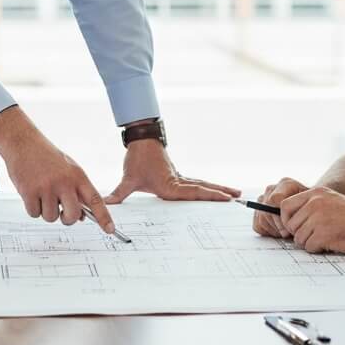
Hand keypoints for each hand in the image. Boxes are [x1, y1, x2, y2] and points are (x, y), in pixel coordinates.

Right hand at [0, 106, 114, 233]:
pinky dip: (32, 208)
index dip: (103, 216)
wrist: (23, 143)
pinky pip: (34, 214)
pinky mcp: (29, 192)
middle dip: (66, 219)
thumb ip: (76, 191)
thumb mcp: (68, 169)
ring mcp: (47, 187)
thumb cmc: (46, 156)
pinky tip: (31, 192)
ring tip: (42, 193)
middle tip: (61, 212)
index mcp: (77, 176)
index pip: (95, 199)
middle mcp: (64, 182)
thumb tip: (80, 216)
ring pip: (51, 217)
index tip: (110, 229)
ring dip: (45, 211)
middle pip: (72, 216)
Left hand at [105, 138, 239, 203]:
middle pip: (203, 187)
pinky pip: (196, 183)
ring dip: (218, 188)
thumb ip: (119, 194)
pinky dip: (208, 187)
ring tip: (234, 193)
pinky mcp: (178, 177)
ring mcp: (180, 178)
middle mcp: (178, 182)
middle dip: (221, 193)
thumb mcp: (128, 178)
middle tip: (238, 196)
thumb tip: (106, 204)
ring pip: (202, 184)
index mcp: (170, 185)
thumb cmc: (137, 158)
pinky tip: (215, 190)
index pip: (194, 192)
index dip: (210, 195)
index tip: (225, 198)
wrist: (142, 140)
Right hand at [253, 178, 307, 238]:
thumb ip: (303, 212)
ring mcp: (263, 199)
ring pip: (262, 219)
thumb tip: (289, 226)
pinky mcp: (258, 210)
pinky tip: (279, 230)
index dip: (281, 217)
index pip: (274, 199)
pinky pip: (258, 225)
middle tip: (289, 232)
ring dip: (275, 229)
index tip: (290, 227)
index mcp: (285, 184)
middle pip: (266, 211)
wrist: (310, 207)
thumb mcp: (312, 206)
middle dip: (278, 226)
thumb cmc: (311, 207)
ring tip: (286, 231)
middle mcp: (272, 189)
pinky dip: (268, 231)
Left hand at [280, 186, 344, 253]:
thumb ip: (311, 206)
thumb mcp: (331, 201)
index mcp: (315, 193)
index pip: (285, 205)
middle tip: (316, 236)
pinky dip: (318, 249)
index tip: (296, 227)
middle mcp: (315, 203)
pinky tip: (331, 244)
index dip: (287, 219)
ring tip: (327, 239)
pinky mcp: (324, 233)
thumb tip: (288, 221)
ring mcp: (319, 218)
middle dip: (300, 234)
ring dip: (310, 243)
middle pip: (291, 224)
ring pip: (299, 238)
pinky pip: (309, 247)